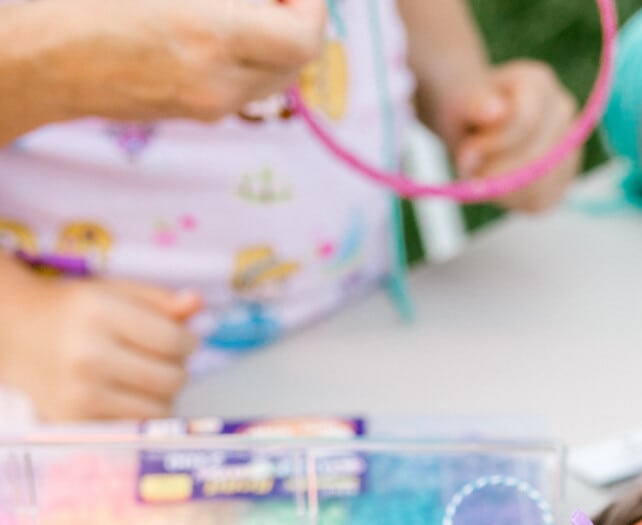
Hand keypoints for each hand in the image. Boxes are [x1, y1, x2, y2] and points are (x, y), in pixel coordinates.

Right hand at [0, 262, 200, 419]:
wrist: (16, 336)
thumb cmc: (73, 312)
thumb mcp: (112, 292)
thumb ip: (158, 300)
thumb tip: (197, 304)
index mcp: (98, 312)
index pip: (173, 341)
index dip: (188, 343)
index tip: (183, 341)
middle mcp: (88, 354)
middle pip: (171, 379)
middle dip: (177, 370)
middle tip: (161, 361)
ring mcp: (81, 393)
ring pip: (159, 410)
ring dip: (162, 397)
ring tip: (143, 379)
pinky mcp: (77, 422)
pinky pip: (135, 428)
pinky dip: (140, 416)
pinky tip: (126, 397)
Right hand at [54, 0, 327, 124]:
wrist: (47, 58)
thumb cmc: (97, 2)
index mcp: (214, 38)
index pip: (303, 39)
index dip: (311, 5)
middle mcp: (219, 83)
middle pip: (297, 64)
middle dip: (298, 21)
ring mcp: (208, 106)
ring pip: (274, 80)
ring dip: (279, 42)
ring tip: (255, 7)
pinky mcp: (194, 113)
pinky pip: (244, 88)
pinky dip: (252, 58)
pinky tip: (227, 27)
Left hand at [444, 61, 579, 210]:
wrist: (476, 125)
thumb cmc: (469, 111)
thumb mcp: (460, 101)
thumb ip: (474, 104)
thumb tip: (495, 112)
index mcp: (539, 82)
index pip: (527, 121)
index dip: (495, 143)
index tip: (468, 150)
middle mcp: (562, 111)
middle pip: (538, 157)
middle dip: (498, 169)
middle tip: (471, 165)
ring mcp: (569, 146)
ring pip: (541, 184)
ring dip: (504, 187)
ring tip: (485, 171)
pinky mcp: (562, 182)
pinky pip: (540, 201)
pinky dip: (512, 200)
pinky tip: (499, 185)